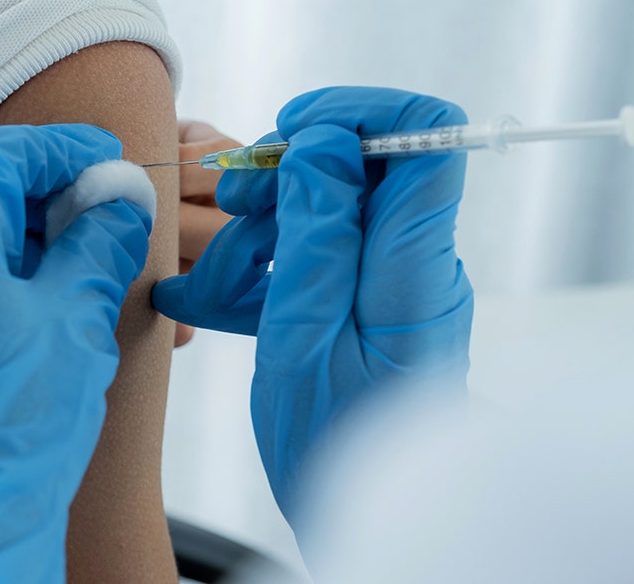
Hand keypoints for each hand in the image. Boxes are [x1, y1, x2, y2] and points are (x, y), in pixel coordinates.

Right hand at [153, 87, 472, 521]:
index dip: (357, 114)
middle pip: (363, 167)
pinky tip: (218, 301)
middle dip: (287, 177)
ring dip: (262, 232)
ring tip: (206, 284)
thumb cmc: (333, 446)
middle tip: (230, 212)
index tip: (291, 134)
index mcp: (411, 268)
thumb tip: (326, 144)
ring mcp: (392, 283)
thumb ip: (318, 234)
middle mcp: (414, 264)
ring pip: (331, 210)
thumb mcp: (303, 338)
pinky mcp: (370, 304)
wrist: (365, 518)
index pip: (427, 136)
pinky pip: (322, 256)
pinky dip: (268, 269)